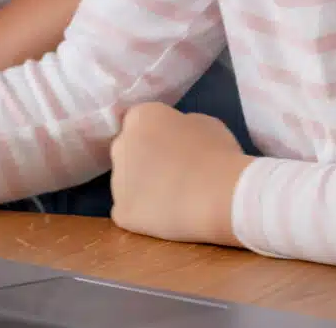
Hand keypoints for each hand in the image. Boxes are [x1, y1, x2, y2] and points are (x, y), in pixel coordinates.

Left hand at [109, 103, 249, 246]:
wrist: (218, 194)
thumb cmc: (217, 153)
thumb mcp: (203, 123)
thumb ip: (180, 125)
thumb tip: (174, 136)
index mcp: (140, 117)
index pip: (140, 123)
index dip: (158, 137)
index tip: (175, 149)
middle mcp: (120, 145)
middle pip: (128, 152)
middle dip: (145, 161)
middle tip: (173, 174)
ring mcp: (116, 181)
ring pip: (126, 184)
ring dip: (143, 189)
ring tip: (174, 200)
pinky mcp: (122, 212)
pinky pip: (129, 212)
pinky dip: (144, 216)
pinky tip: (167, 218)